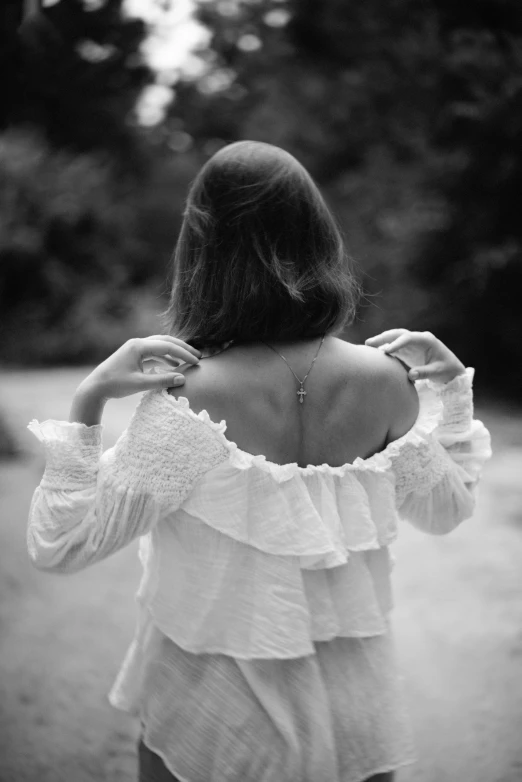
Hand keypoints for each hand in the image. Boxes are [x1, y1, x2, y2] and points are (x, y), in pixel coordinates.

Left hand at [80, 335, 200, 400]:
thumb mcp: (140, 384)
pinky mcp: (134, 355)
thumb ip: (162, 380)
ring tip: (189, 359)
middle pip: (165, 341)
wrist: (95, 387)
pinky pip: (154, 352)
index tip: (197, 362)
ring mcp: (135, 348)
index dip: (184, 353)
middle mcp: (137, 343)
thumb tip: (183, 378)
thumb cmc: (115, 385)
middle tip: (198, 356)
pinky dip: (166, 357)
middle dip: (183, 348)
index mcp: (138, 346)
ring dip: (175, 352)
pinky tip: (174, 364)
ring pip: (160, 345)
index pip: (167, 346)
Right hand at [365, 329, 465, 383]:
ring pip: (394, 339)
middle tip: (369, 343)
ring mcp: (412, 344)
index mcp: (426, 340)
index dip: (397, 343)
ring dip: (381, 341)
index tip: (386, 350)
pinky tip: (374, 352)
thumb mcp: (437, 372)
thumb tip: (410, 375)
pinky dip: (384, 348)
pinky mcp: (408, 351)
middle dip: (384, 337)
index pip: (408, 338)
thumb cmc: (447, 369)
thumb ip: (424, 373)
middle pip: (398, 334)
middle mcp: (417, 339)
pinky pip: (394, 347)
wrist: (451, 370)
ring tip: (367, 345)